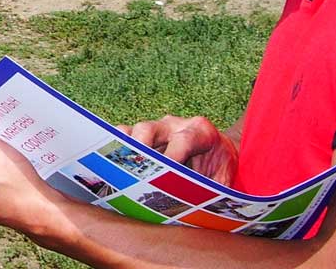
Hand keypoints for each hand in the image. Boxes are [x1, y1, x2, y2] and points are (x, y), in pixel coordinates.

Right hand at [118, 115, 237, 183]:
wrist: (221, 153)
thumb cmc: (221, 168)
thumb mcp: (222, 179)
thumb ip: (208, 190)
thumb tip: (188, 210)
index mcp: (200, 132)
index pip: (183, 140)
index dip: (172, 157)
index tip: (165, 174)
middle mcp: (174, 125)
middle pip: (148, 129)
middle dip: (138, 149)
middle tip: (133, 170)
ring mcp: (155, 129)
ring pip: (130, 132)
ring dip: (122, 152)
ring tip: (117, 172)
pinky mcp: (141, 136)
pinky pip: (122, 137)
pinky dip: (115, 152)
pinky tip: (113, 171)